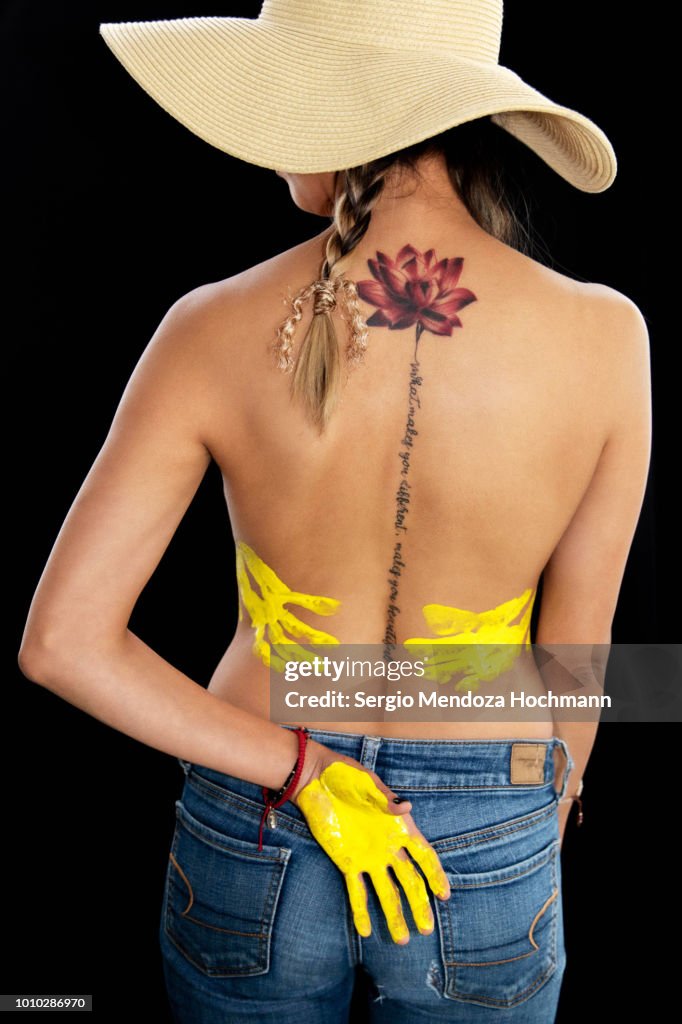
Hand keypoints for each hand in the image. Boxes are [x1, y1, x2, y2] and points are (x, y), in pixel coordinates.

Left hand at [291, 744, 450, 944]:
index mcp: (398, 827)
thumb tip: (406, 808)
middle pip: (409, 881)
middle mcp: (387, 847)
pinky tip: (366, 931)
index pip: (423, 855)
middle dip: (419, 904)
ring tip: (401, 939)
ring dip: (394, 914)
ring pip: (385, 892)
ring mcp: (367, 857)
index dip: (435, 874)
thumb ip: (386, 799)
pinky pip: (356, 891)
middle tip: (426, 928)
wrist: (315, 780)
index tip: (444, 895)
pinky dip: (361, 911)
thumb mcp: (367, 784)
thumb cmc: (345, 776)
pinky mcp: (346, 862)